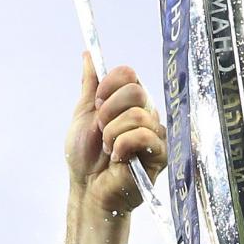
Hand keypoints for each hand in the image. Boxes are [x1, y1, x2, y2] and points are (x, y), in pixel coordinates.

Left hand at [67, 59, 167, 216]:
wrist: (87, 189)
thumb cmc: (85, 157)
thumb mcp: (83, 115)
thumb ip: (89, 85)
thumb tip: (88, 54)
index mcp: (129, 102)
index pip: (129, 74)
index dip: (109, 85)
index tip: (97, 103)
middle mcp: (146, 114)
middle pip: (136, 91)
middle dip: (109, 112)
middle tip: (101, 130)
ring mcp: (155, 134)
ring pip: (137, 115)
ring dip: (113, 133)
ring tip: (108, 149)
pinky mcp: (160, 154)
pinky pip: (144, 136)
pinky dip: (122, 146)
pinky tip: (118, 159)